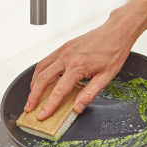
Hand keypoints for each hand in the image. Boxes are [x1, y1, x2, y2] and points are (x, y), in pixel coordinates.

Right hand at [24, 13, 140, 119]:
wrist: (117, 31)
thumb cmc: (114, 51)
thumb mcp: (106, 77)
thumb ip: (89, 93)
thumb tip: (77, 107)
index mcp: (78, 66)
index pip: (59, 91)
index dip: (49, 106)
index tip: (42, 115)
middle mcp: (67, 57)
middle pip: (43, 79)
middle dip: (34, 95)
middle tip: (29, 108)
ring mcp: (64, 50)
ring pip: (41, 67)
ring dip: (34, 83)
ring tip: (32, 95)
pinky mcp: (64, 46)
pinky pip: (46, 59)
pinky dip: (40, 71)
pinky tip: (40, 79)